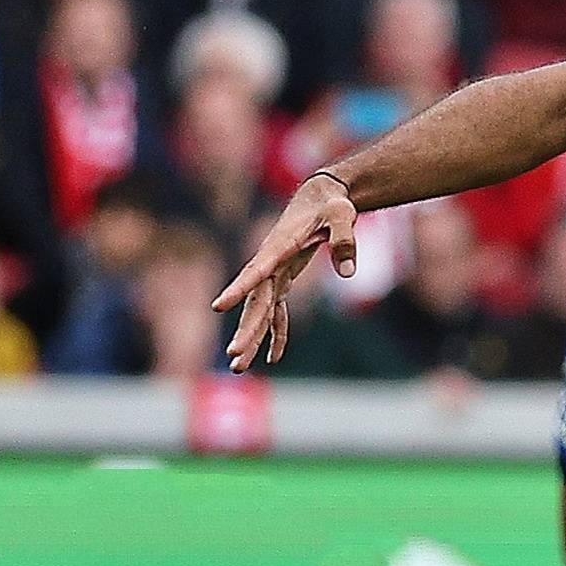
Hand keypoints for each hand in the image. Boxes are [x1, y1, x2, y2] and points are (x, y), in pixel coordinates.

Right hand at [213, 176, 358, 370]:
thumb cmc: (331, 204)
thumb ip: (344, 239)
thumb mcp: (342, 215)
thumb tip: (348, 273)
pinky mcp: (282, 280)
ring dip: (251, 339)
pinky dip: (276, 334)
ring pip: (258, 311)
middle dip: (245, 331)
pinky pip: (276, 311)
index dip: (238, 289)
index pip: (255, 272)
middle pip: (254, 302)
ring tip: (238, 368)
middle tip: (233, 357)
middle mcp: (269, 263)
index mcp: (278, 247)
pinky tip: (273, 357)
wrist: (322, 197)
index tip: (218, 306)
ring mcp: (273, 274)